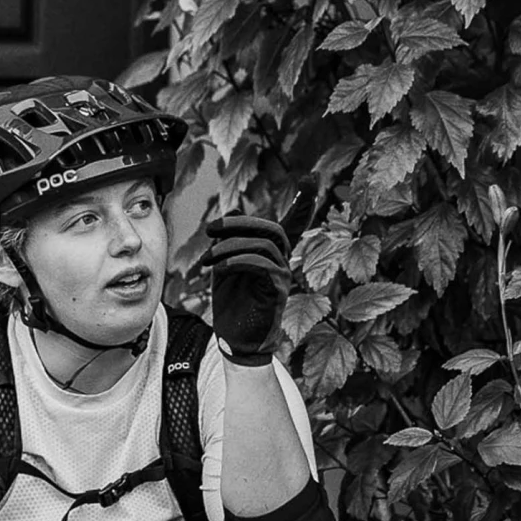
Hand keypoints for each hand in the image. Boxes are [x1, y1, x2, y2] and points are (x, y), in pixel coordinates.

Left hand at [199, 213, 292, 365]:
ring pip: (264, 245)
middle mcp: (284, 261)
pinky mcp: (277, 290)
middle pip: (272, 228)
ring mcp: (283, 276)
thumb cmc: (233, 305)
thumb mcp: (226, 267)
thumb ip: (231, 241)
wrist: (237, 341)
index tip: (312, 178)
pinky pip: (262, 265)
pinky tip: (219, 267)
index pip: (294, 223)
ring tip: (208, 258)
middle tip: (211, 228)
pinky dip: (238, 261)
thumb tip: (232, 212)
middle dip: (240, 223)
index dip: (304, 202)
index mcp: (273, 254)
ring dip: (230, 246)